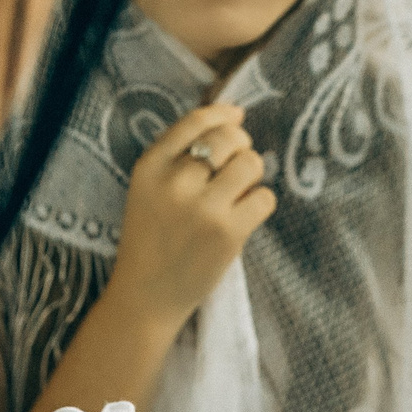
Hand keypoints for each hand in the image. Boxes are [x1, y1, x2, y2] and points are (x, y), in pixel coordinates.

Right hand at [109, 102, 275, 329]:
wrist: (146, 297)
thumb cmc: (153, 240)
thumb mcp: (148, 188)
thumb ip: (179, 155)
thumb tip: (235, 116)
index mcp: (150, 166)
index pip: (197, 120)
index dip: (224, 115)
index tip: (237, 118)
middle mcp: (174, 181)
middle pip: (230, 138)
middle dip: (241, 148)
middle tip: (235, 170)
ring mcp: (202, 207)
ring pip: (252, 164)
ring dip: (252, 177)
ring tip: (238, 196)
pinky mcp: (227, 232)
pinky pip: (265, 198)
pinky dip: (260, 205)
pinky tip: (243, 218)